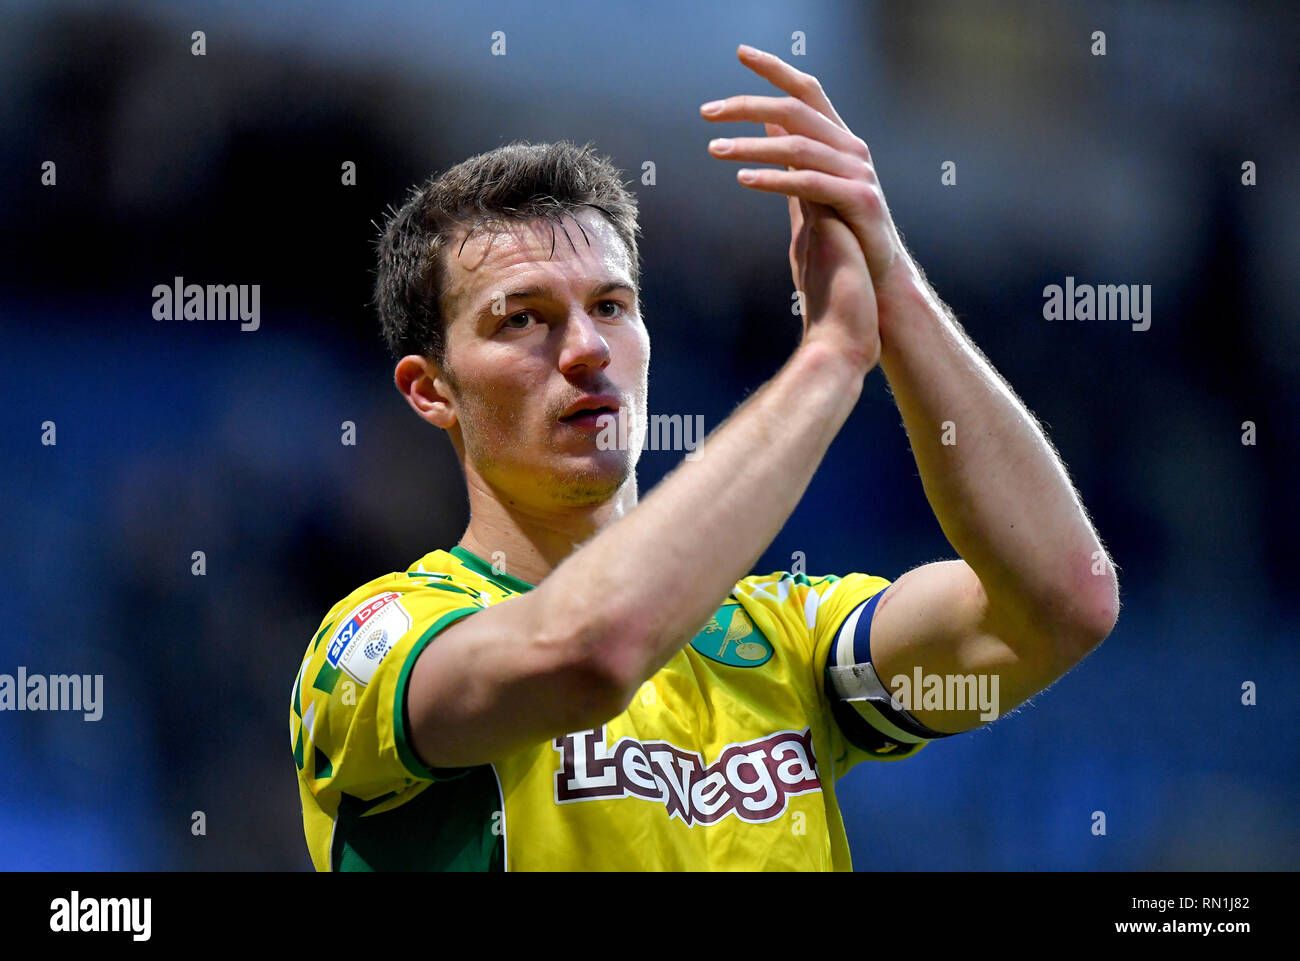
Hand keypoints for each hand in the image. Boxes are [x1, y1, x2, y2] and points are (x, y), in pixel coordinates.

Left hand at [702, 45, 912, 363]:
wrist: (875, 286)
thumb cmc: (839, 241)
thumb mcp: (809, 189)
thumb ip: (790, 154)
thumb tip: (764, 121)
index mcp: (839, 142)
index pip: (807, 92)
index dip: (776, 68)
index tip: (740, 53)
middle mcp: (852, 150)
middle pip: (796, 110)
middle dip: (748, 105)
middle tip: (706, 111)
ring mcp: (859, 174)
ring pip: (799, 146)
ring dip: (752, 144)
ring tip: (713, 148)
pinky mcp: (860, 202)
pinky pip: (810, 184)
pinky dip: (775, 177)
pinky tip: (744, 178)